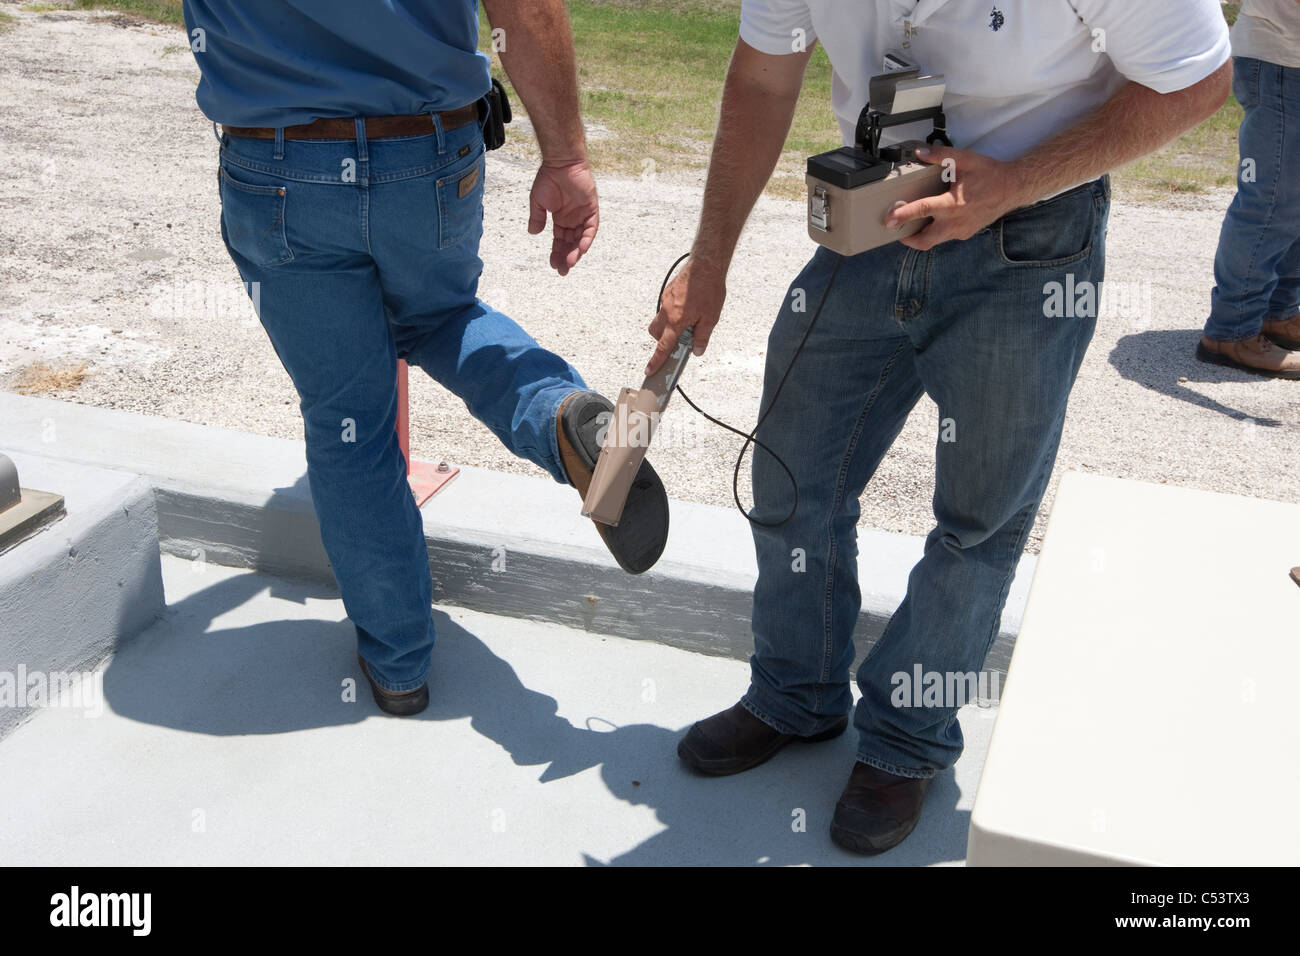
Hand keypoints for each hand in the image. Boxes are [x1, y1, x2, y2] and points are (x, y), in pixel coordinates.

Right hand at [529, 159, 598, 275]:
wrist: (560, 163)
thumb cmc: (548, 178)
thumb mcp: (538, 202)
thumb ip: (537, 218)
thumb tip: (533, 234)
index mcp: (561, 218)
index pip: (560, 240)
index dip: (556, 253)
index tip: (553, 265)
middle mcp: (573, 219)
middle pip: (570, 243)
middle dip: (566, 257)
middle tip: (562, 271)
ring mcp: (583, 215)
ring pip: (581, 239)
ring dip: (576, 252)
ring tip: (569, 263)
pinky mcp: (591, 209)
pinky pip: (591, 228)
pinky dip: (586, 239)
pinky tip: (580, 250)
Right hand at [645, 257, 726, 375]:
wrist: (705, 265)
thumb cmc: (709, 290)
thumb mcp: (711, 318)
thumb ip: (702, 337)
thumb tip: (697, 351)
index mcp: (676, 321)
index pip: (663, 347)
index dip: (656, 361)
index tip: (649, 370)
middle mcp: (667, 312)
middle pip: (655, 333)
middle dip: (661, 341)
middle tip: (676, 341)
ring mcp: (666, 301)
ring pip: (659, 320)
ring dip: (667, 326)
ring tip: (686, 322)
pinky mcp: (668, 292)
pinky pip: (665, 308)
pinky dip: (672, 313)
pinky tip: (687, 307)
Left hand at [885, 146, 1028, 250]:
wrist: (1012, 188)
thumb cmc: (989, 175)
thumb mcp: (964, 160)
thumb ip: (939, 155)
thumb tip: (919, 152)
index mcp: (952, 204)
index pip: (922, 211)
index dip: (903, 215)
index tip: (889, 220)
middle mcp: (955, 222)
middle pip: (924, 241)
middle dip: (907, 239)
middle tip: (897, 229)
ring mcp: (961, 231)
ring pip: (934, 241)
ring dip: (921, 235)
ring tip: (913, 223)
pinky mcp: (965, 233)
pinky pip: (945, 236)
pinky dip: (936, 231)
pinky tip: (935, 219)